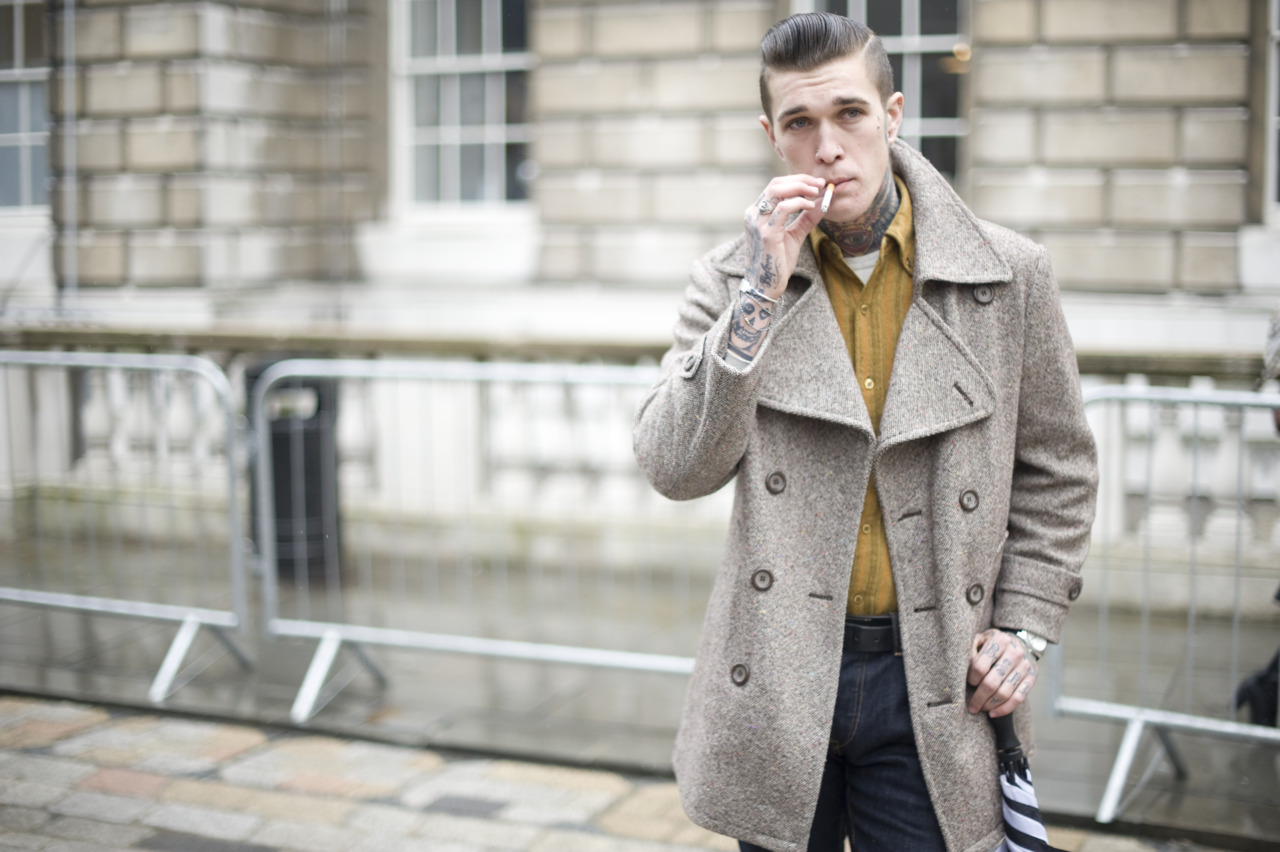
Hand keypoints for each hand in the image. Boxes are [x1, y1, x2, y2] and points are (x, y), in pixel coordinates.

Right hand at [744, 175, 826, 298]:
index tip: (816, 184)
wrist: (765, 286)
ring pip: (777, 191)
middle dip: (801, 180)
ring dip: (800, 187)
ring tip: (817, 192)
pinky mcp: (766, 233)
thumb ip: (806, 219)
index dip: (797, 181)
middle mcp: (754, 214)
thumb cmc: (777, 262)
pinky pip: (783, 209)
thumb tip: (823, 203)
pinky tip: (811, 206)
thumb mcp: (794, 236)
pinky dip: (799, 203)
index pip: (776, 186)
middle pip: (776, 184)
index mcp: (757, 213)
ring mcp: (758, 223)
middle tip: (820, 183)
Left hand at [967, 629, 1038, 717]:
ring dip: (990, 705)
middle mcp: (1015, 652)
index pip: (980, 666)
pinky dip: (1005, 709)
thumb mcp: (979, 640)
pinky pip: (1019, 698)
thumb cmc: (991, 643)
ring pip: (1005, 692)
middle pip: (992, 682)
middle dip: (979, 697)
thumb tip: (964, 671)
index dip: (971, 678)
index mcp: (999, 641)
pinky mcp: (1032, 677)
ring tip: (980, 709)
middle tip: (971, 706)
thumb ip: (970, 652)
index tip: (968, 683)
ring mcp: (1025, 665)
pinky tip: (993, 713)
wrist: (1017, 641)